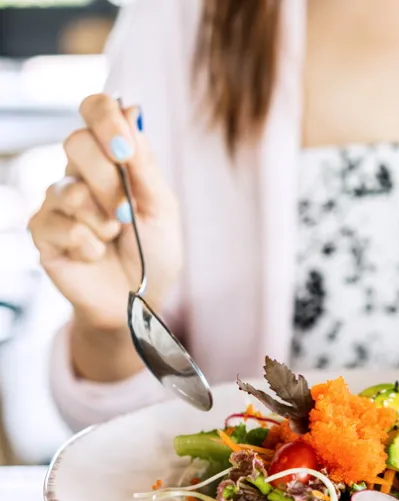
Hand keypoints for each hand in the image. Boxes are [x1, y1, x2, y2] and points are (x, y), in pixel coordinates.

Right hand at [29, 94, 182, 332]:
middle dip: (109, 182)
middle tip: (127, 214)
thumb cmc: (154, 251)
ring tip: (115, 237)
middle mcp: (79, 171)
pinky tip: (95, 255)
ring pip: (67, 188)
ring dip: (102, 219)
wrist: (139, 299)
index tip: (125, 150)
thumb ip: (144, 163)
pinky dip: (87, 244)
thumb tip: (131, 108)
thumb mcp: (162, 207)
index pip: (95, 109)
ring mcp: (56, 200)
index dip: (105, 119)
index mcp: (111, 157)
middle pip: (75, 142)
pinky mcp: (42, 231)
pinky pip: (59, 225)